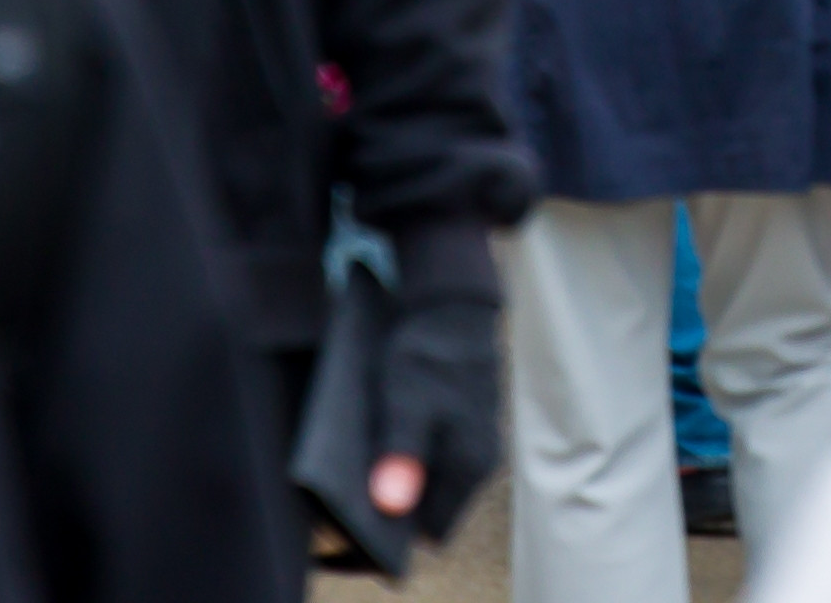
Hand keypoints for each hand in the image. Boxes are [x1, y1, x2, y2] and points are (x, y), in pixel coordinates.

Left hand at [376, 279, 500, 549]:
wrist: (448, 297)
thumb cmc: (427, 350)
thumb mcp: (404, 400)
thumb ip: (400, 454)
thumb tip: (392, 507)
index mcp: (470, 463)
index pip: (433, 530)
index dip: (396, 533)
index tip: (357, 523)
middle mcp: (478, 459)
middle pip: (429, 505)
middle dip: (391, 503)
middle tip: (352, 488)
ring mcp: (472, 439)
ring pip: (428, 478)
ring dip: (395, 475)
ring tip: (360, 460)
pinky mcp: (461, 420)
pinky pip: (428, 453)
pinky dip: (402, 451)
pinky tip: (379, 435)